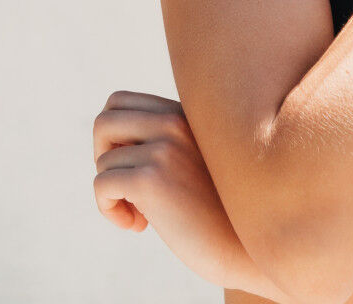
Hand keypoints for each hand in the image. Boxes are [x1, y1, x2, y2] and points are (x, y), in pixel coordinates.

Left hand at [92, 90, 271, 294]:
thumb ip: (163, 143)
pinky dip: (108, 209)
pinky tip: (138, 226)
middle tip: (124, 188)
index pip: (119, 102)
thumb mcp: (195, 164)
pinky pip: (101, 185)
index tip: (132, 169)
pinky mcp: (152, 179)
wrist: (251, 250)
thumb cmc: (223, 214)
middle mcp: (174, 123)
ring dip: (111, 194)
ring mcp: (164, 148)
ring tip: (141, 216)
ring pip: (102, 161)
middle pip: (104, 122)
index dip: (113, 138)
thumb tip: (108, 146)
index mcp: (184, 114)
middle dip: (103, 157)